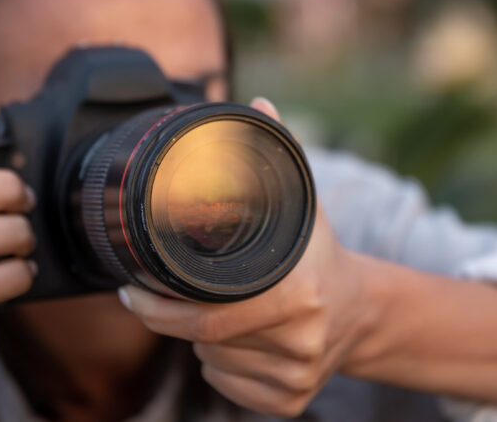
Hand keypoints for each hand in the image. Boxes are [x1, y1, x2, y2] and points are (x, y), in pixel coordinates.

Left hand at [119, 97, 376, 416]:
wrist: (364, 311)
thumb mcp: (301, 204)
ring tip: (219, 308)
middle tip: (160, 293)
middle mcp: (300, 342)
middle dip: (174, 317)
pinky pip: (228, 388)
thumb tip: (256, 104)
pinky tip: (238, 340)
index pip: (206, 316)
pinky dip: (219, 367)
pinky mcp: (289, 404)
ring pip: (211, 365)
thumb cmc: (320, 254)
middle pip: (203, 340)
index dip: (160, 307)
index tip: (132, 288)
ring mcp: (296, 379)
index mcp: (298, 295)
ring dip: (199, 340)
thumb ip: (275, 155)